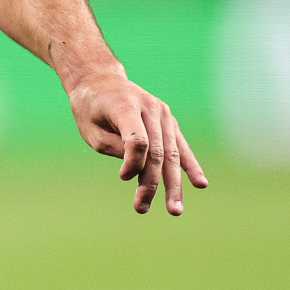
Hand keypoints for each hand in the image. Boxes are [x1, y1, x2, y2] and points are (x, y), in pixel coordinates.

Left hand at [67, 68, 207, 213]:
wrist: (99, 80)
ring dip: (173, 184)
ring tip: (174, 210)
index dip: (132, 164)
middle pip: (157, 152)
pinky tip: (200, 184)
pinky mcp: (168, 121)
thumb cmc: (90, 108)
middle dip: (152, 184)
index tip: (122, 178)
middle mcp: (149, 107)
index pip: (138, 141)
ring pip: (171, 154)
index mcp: (126, 105)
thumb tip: (139, 170)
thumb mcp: (89, 129)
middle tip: (143, 208)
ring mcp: (162, 113)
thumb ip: (114, 148)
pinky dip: (190, 166)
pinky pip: (180, 146)